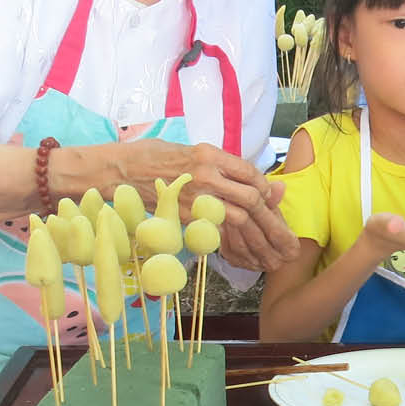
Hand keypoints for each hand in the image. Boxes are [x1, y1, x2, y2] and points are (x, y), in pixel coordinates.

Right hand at [115, 140, 299, 271]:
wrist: (119, 172)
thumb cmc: (153, 158)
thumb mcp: (191, 152)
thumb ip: (224, 166)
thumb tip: (261, 182)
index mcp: (208, 154)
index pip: (250, 173)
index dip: (266, 190)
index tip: (270, 201)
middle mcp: (205, 173)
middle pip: (251, 197)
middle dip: (272, 219)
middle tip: (285, 238)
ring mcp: (194, 196)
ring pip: (239, 216)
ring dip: (259, 234)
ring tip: (272, 250)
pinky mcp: (183, 216)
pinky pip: (217, 231)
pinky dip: (234, 243)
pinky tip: (244, 253)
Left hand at [219, 181, 295, 270]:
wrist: (260, 237)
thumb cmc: (270, 220)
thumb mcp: (274, 209)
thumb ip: (274, 199)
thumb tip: (279, 186)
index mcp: (291, 250)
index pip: (276, 231)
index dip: (264, 213)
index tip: (253, 197)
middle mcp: (274, 262)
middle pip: (257, 239)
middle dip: (243, 218)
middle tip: (231, 199)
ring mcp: (254, 265)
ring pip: (240, 244)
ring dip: (230, 224)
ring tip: (222, 205)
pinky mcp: (236, 263)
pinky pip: (227, 247)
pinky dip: (222, 232)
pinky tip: (217, 217)